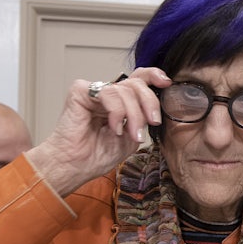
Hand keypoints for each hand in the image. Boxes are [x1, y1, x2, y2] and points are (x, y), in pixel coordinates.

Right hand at [26, 68, 171, 195]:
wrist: (75, 166)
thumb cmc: (97, 156)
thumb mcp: (131, 137)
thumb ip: (143, 119)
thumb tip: (155, 107)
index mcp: (120, 102)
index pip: (139, 80)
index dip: (154, 76)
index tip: (167, 83)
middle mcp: (108, 94)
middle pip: (137, 83)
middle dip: (149, 103)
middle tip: (153, 121)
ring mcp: (94, 91)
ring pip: (126, 90)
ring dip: (133, 114)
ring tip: (129, 134)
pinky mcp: (80, 91)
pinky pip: (109, 92)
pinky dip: (116, 111)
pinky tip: (113, 127)